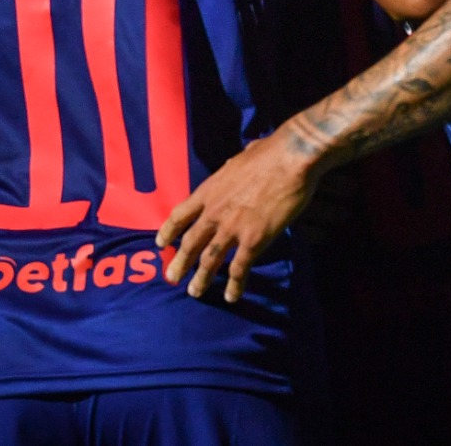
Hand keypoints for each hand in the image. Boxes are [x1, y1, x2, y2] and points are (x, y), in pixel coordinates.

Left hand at [157, 129, 317, 302]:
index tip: (161, 243)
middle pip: (190, 242)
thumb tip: (242, 160)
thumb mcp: (239, 158)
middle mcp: (214, 212)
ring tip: (195, 292)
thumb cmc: (269, 153)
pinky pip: (239, 268)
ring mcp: (232, 228)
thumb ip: (234, 168)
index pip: (180, 214)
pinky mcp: (253, 240)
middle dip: (180, 262)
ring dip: (202, 278)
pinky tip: (231, 296)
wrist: (289, 159)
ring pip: (210, 260)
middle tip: (171, 278)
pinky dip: (234, 285)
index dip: (169, 231)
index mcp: (209, 191)